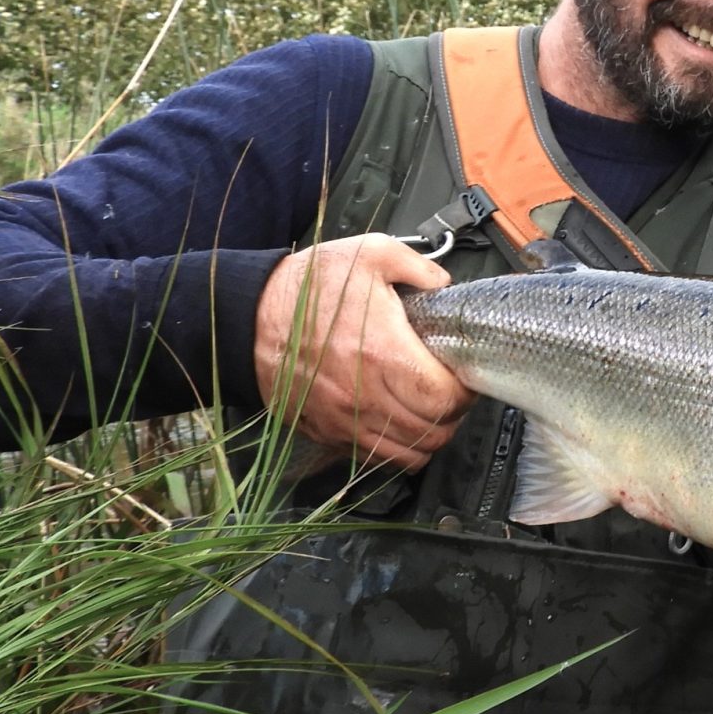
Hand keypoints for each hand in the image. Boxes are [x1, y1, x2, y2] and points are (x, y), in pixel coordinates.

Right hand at [253, 234, 470, 469]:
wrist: (248, 316)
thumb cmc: (307, 287)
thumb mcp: (369, 254)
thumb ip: (419, 268)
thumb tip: (446, 286)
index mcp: (382, 354)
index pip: (445, 399)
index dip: (464, 391)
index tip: (462, 376)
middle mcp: (364, 397)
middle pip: (433, 433)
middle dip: (452, 415)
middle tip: (449, 392)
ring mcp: (344, 421)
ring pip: (408, 456)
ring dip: (428, 437)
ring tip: (428, 411)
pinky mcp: (327, 433)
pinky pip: (376, 459)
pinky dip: (396, 448)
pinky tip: (398, 421)